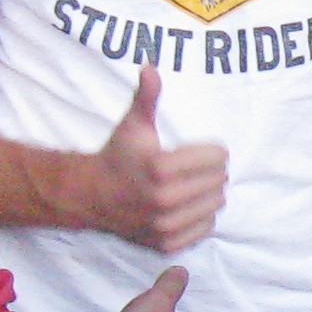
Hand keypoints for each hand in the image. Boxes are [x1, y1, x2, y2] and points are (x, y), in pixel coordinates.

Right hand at [71, 68, 226, 253]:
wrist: (92, 196)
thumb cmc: (119, 156)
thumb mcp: (133, 125)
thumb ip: (147, 97)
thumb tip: (151, 67)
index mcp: (160, 168)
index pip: (218, 158)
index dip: (211, 151)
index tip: (196, 150)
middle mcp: (163, 200)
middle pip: (219, 182)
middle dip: (211, 172)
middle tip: (192, 169)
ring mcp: (164, 226)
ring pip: (216, 206)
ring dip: (208, 194)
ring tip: (189, 186)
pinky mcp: (166, 244)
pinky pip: (205, 228)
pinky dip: (200, 217)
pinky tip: (185, 206)